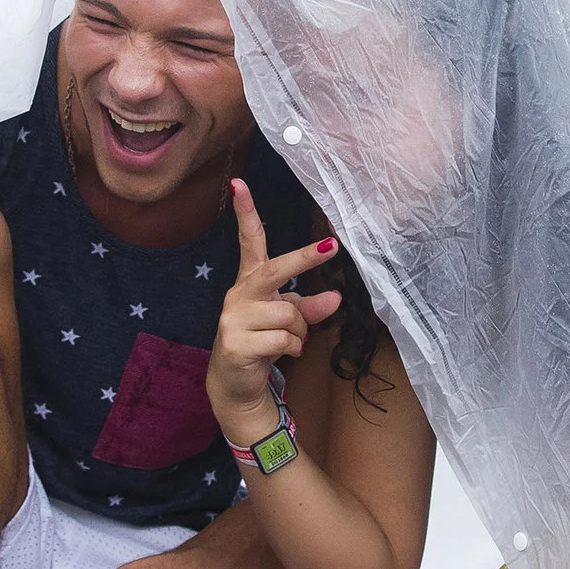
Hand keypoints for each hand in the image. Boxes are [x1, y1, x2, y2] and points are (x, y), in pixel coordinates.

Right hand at [206, 178, 340, 441]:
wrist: (235, 384)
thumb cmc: (262, 343)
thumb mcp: (288, 322)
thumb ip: (310, 307)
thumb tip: (336, 296)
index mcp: (249, 282)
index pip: (248, 241)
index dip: (245, 212)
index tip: (239, 184)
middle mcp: (238, 294)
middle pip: (276, 269)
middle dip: (305, 258)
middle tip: (332, 246)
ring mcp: (233, 318)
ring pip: (289, 313)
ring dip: (299, 332)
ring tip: (286, 342)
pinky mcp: (235, 343)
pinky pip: (283, 339)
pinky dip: (292, 348)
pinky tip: (279, 355)